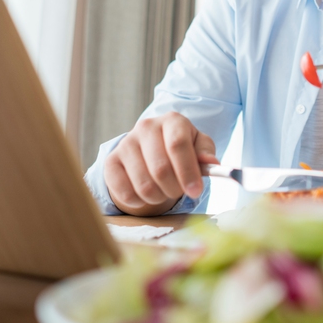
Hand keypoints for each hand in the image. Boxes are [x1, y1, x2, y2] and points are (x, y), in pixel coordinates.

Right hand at [103, 112, 219, 215]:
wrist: (151, 149)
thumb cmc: (180, 149)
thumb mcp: (198, 146)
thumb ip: (206, 153)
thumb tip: (211, 163)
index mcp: (172, 120)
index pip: (178, 145)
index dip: (188, 172)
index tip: (196, 191)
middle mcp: (146, 127)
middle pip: (161, 169)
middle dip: (174, 189)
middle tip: (179, 191)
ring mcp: (126, 143)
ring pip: (144, 185)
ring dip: (158, 197)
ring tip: (164, 191)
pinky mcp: (111, 161)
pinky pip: (125, 193)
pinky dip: (139, 202)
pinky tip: (146, 194)